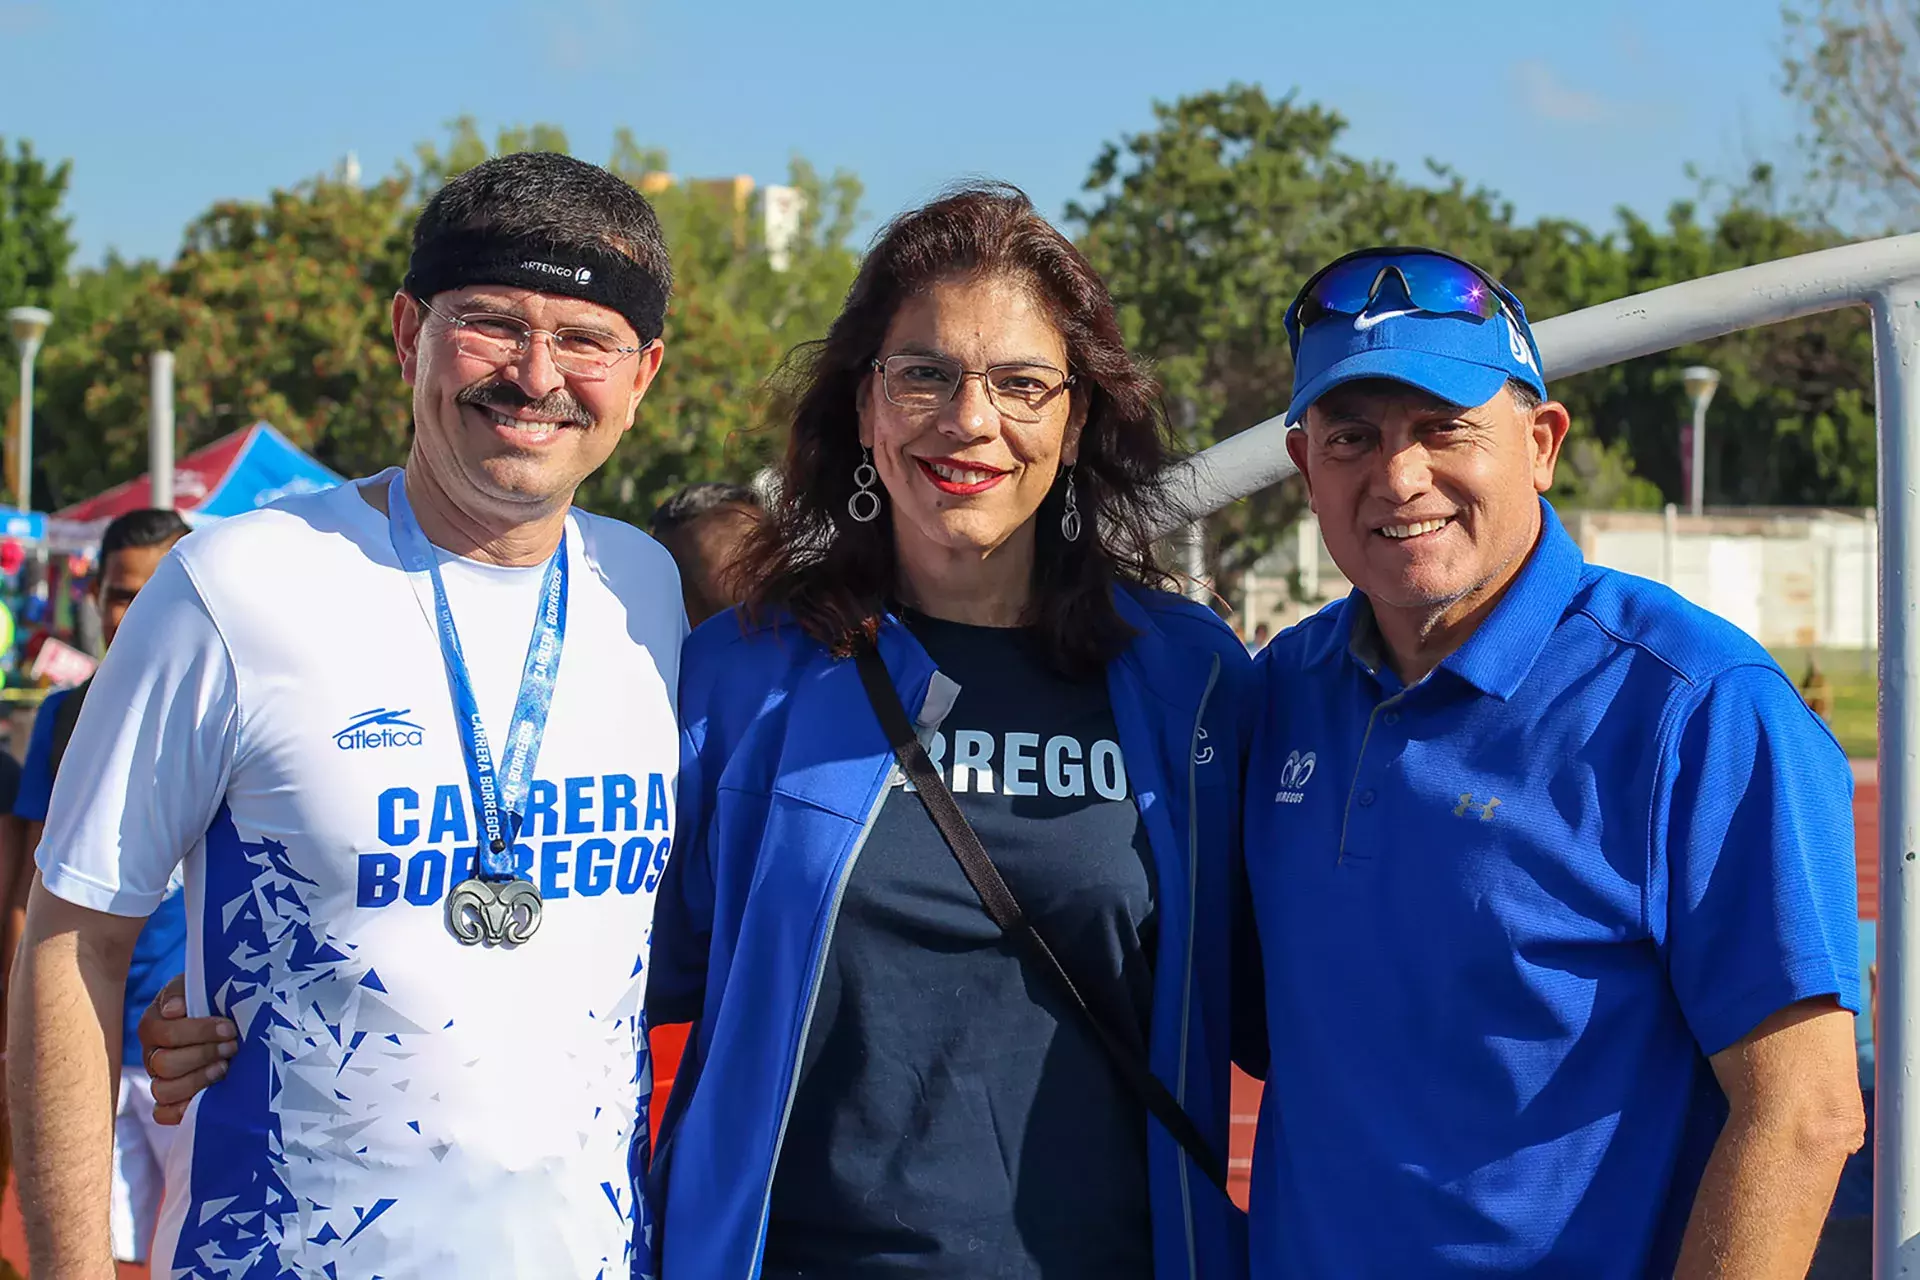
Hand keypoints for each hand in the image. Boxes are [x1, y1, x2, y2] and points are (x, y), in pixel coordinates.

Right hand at [136, 975, 237, 1124]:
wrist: (233, 1019)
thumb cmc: (215, 1000)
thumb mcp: (201, 986)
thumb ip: (183, 991)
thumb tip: (173, 1010)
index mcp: (154, 1025)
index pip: (164, 1033)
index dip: (198, 1032)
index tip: (229, 1028)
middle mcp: (152, 1054)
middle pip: (163, 1064)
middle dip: (202, 1055)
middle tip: (231, 1047)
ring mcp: (161, 1079)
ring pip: (163, 1090)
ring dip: (197, 1080)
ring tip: (224, 1068)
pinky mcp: (173, 1100)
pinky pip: (163, 1114)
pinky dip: (180, 1110)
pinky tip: (206, 1098)